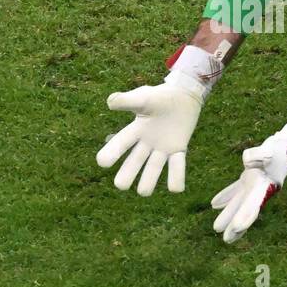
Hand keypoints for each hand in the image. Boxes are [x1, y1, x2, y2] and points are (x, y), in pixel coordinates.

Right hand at [97, 72, 204, 195]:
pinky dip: (176, 178)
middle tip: (121, 185)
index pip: (120, 144)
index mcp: (135, 131)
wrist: (184, 95)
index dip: (110, 153)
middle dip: (126, 175)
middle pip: (133, 163)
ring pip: (153, 170)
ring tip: (143, 191)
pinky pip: (177, 167)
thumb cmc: (160, 96)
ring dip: (148, 182)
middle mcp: (146, 144)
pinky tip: (176, 189)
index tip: (102, 162)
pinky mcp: (178, 150)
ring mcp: (162, 149)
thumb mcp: (144, 97)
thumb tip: (110, 102)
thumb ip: (128, 100)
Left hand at [210, 127, 286, 242]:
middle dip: (236, 226)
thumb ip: (257, 155)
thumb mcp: (269, 150)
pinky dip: (227, 197)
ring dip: (229, 215)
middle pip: (245, 210)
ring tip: (216, 229)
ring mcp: (254, 185)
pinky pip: (237, 191)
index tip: (237, 228)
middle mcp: (259, 189)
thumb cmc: (278, 149)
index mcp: (263, 185)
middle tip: (226, 240)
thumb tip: (246, 161)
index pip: (254, 204)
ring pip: (239, 203)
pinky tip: (215, 204)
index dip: (246, 216)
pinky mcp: (249, 178)